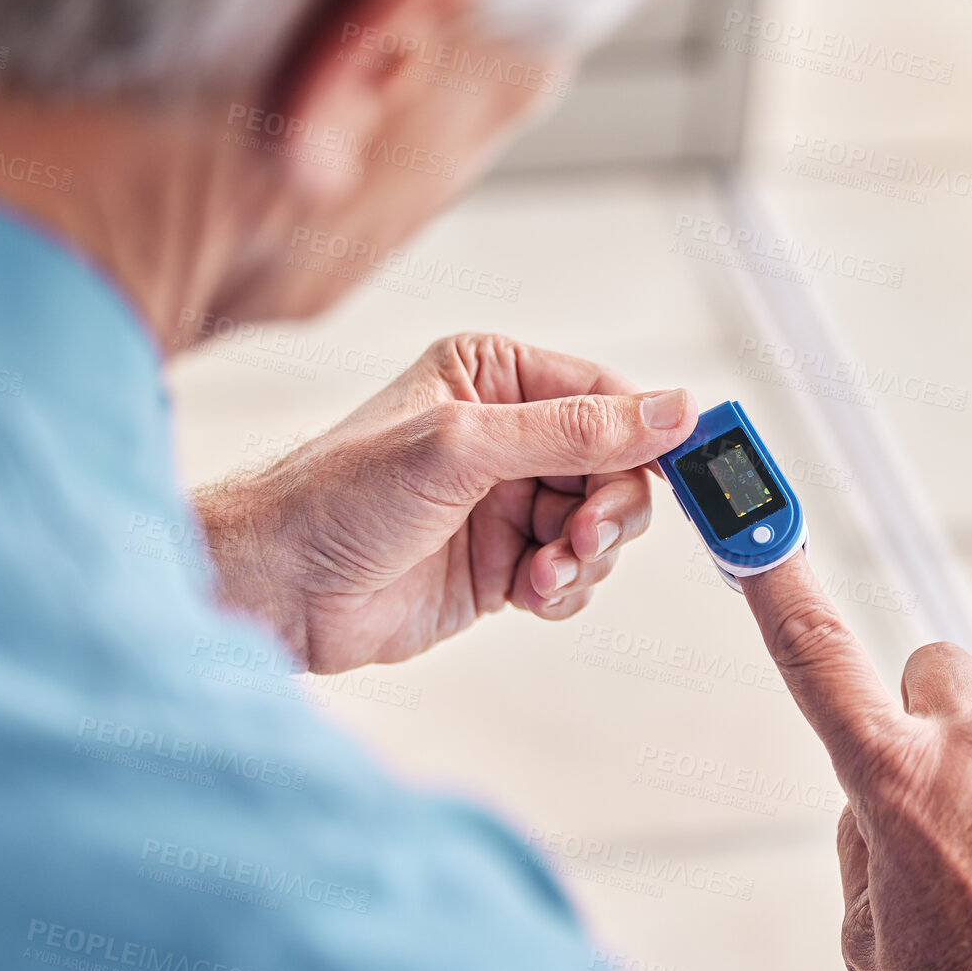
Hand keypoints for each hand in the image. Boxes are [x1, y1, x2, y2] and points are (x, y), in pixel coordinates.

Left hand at [195, 334, 695, 672]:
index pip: (607, 397)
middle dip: (610, 510)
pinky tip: (526, 594)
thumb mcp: (464, 447)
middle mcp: (507, 434)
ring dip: (585, 556)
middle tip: (585, 538)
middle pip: (616, 468)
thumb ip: (575, 430)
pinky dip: (565, 590)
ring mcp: (507, 502)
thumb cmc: (337, 497)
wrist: (278, 591)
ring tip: (541, 573)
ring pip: (601, 527)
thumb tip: (671, 410)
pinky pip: (574, 575)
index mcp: (494, 376)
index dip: (651, 435)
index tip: (693, 468)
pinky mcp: (503, 563)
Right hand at [739, 554, 971, 970]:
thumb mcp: (866, 930)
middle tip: (946, 792)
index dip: (777, 585)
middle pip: (932, 666)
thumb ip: (860, 832)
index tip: (754, 533)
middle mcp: (971, 745)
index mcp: (890, 780)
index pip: (815, 656)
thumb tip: (881, 787)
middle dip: (928, 716)